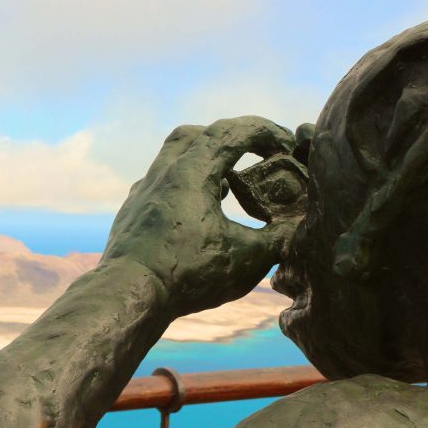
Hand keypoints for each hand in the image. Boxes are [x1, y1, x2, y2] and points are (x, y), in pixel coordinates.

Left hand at [101, 116, 299, 316]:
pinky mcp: (132, 214)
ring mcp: (143, 193)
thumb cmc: (188, 275)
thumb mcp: (248, 259)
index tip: (285, 143)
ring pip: (173, 160)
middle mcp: (162, 174)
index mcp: (190, 172)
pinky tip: (198, 214)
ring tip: (230, 187)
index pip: (230, 132)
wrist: (129, 296)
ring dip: (204, 164)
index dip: (263, 131)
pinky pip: (161, 187)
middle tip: (253, 155)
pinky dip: (185, 189)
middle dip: (229, 139)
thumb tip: (299, 226)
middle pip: (195, 135)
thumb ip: (279, 238)